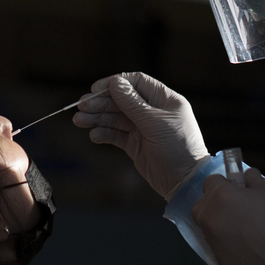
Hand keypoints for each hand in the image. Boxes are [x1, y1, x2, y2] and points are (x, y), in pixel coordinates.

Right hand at [72, 72, 208, 198]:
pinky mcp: (135, 145)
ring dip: (97, 118)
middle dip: (101, 103)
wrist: (185, 182)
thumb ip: (132, 103)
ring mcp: (143, 128)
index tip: (96, 89)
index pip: (137, 83)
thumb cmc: (177, 147)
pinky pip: (116, 135)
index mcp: (164, 100)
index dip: (115, 83)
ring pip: (116, 118)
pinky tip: (94, 135)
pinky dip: (104, 134)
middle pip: (122, 100)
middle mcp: (153, 111)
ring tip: (79, 121)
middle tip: (81, 107)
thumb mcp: (154, 123)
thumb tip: (114, 83)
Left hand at [191, 166, 264, 264]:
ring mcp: (218, 249)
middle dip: (214, 207)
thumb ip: (254, 182)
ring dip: (225, 232)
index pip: (210, 184)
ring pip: (213, 236)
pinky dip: (236, 254)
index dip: (224, 184)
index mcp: (220, 197)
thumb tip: (247, 178)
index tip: (236, 189)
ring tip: (252, 236)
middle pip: (202, 210)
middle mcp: (212, 222)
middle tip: (237, 211)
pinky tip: (257, 254)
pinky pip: (226, 257)